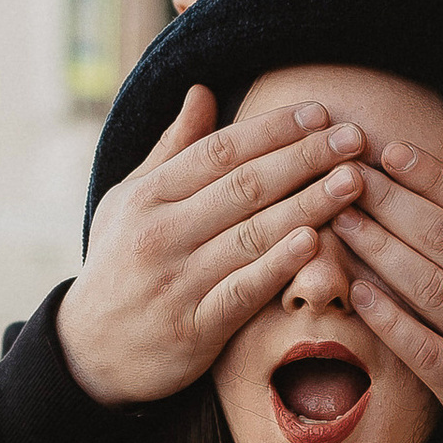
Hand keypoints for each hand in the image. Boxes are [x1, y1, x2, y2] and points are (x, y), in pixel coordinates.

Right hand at [57, 85, 371, 407]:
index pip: (219, 152)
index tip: (319, 112)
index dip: (272, 129)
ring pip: (252, 235)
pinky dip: (278, 266)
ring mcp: (177, 282)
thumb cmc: (119, 264)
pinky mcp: (193, 329)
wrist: (89, 351)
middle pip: (244, 186)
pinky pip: (243, 291)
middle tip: (354, 137)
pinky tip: (314, 242)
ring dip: (308, 204)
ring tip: (353, 181)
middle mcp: (160, 234)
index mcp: (147, 197)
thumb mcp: (129, 200)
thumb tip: (203, 91)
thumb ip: (172, 149)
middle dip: (305, 158)